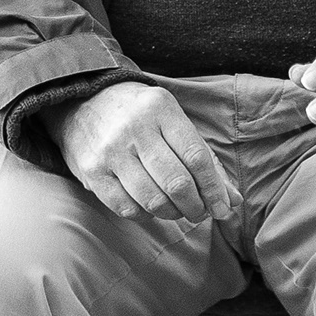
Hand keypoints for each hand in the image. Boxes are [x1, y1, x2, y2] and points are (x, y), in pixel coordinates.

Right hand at [43, 81, 240, 226]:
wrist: (84, 101)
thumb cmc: (140, 115)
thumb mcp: (173, 121)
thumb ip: (204, 158)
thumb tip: (232, 201)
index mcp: (161, 109)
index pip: (196, 157)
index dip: (214, 189)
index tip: (223, 209)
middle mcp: (134, 128)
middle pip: (176, 182)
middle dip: (195, 206)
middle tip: (200, 213)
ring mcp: (110, 151)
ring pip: (152, 200)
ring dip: (172, 213)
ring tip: (177, 210)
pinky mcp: (92, 171)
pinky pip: (126, 207)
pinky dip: (145, 215)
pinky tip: (150, 207)